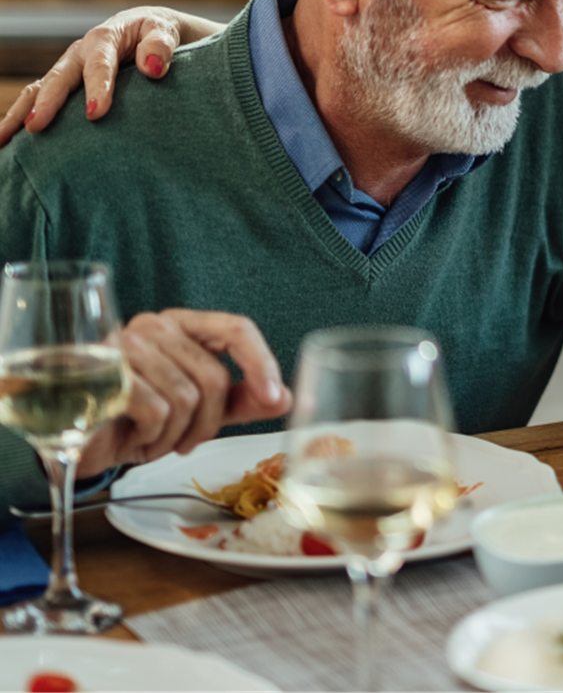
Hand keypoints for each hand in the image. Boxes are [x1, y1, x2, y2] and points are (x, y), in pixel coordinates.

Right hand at [0, 7, 219, 145]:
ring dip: (19, 114)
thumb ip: (160, 46)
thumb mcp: (164, 32)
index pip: (98, 65)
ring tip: (2, 140)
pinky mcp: (64, 86)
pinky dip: (22, 118)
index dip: (97, 88)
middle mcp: (78, 54)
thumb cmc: (157, 35)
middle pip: (58, 78)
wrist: (147, 32)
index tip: (95, 114)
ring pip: (38, 90)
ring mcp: (67, 71)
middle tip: (35, 126)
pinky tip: (9, 142)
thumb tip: (152, 68)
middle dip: (46, 103)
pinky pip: (39, 101)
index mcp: (103, 39)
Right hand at [78, 309, 291, 478]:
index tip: (274, 398)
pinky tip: (132, 437)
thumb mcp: (195, 411)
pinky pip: (156, 409)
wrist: (72, 438)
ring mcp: (123, 346)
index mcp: (181, 326)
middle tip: (186, 441)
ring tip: (153, 438)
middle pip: (213, 376)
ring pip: (186, 397)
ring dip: (175, 434)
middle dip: (207, 422)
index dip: (260, 364)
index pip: (236, 329)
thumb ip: (239, 400)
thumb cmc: (132, 419)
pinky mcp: (102, 373)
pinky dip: (151, 435)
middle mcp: (153, 327)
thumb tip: (285, 398)